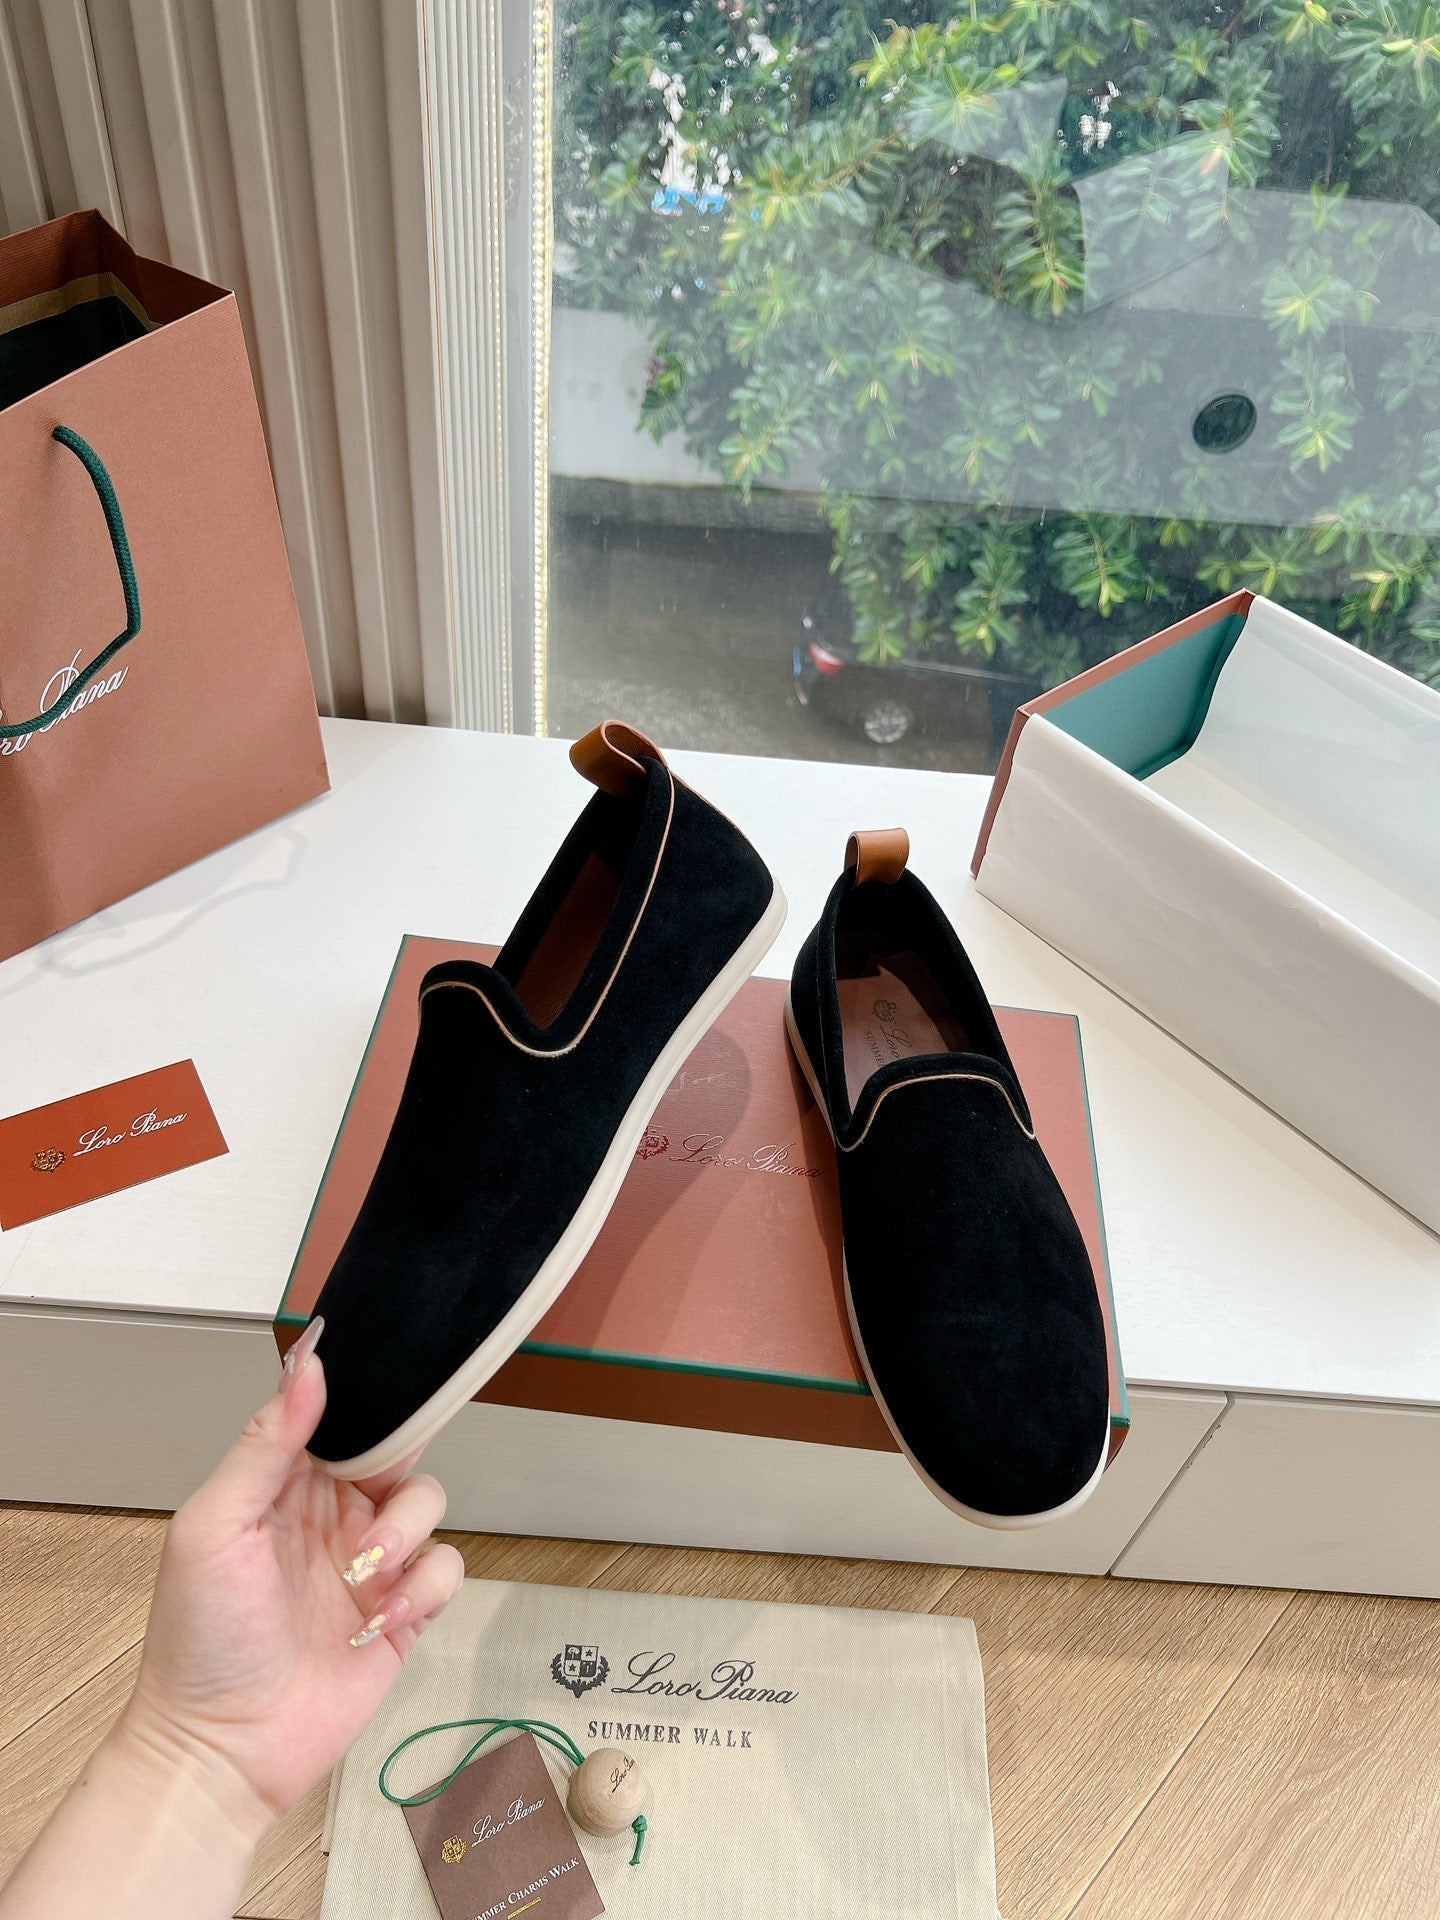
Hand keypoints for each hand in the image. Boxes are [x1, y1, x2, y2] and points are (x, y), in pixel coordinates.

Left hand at [117, 1319, 464, 1838]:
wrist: (223, 1748)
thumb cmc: (200, 1639)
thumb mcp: (216, 1527)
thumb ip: (265, 1444)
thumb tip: (307, 1364)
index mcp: (285, 1483)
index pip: (340, 1417)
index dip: (368, 1404)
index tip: (386, 1399)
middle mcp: (332, 1514)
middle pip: (397, 1451)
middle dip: (398, 1466)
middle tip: (376, 1494)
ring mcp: (369, 1564)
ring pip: (427, 1504)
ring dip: (407, 1531)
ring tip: (369, 1576)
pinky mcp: (401, 1613)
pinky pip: (444, 1568)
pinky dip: (424, 1585)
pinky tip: (382, 1616)